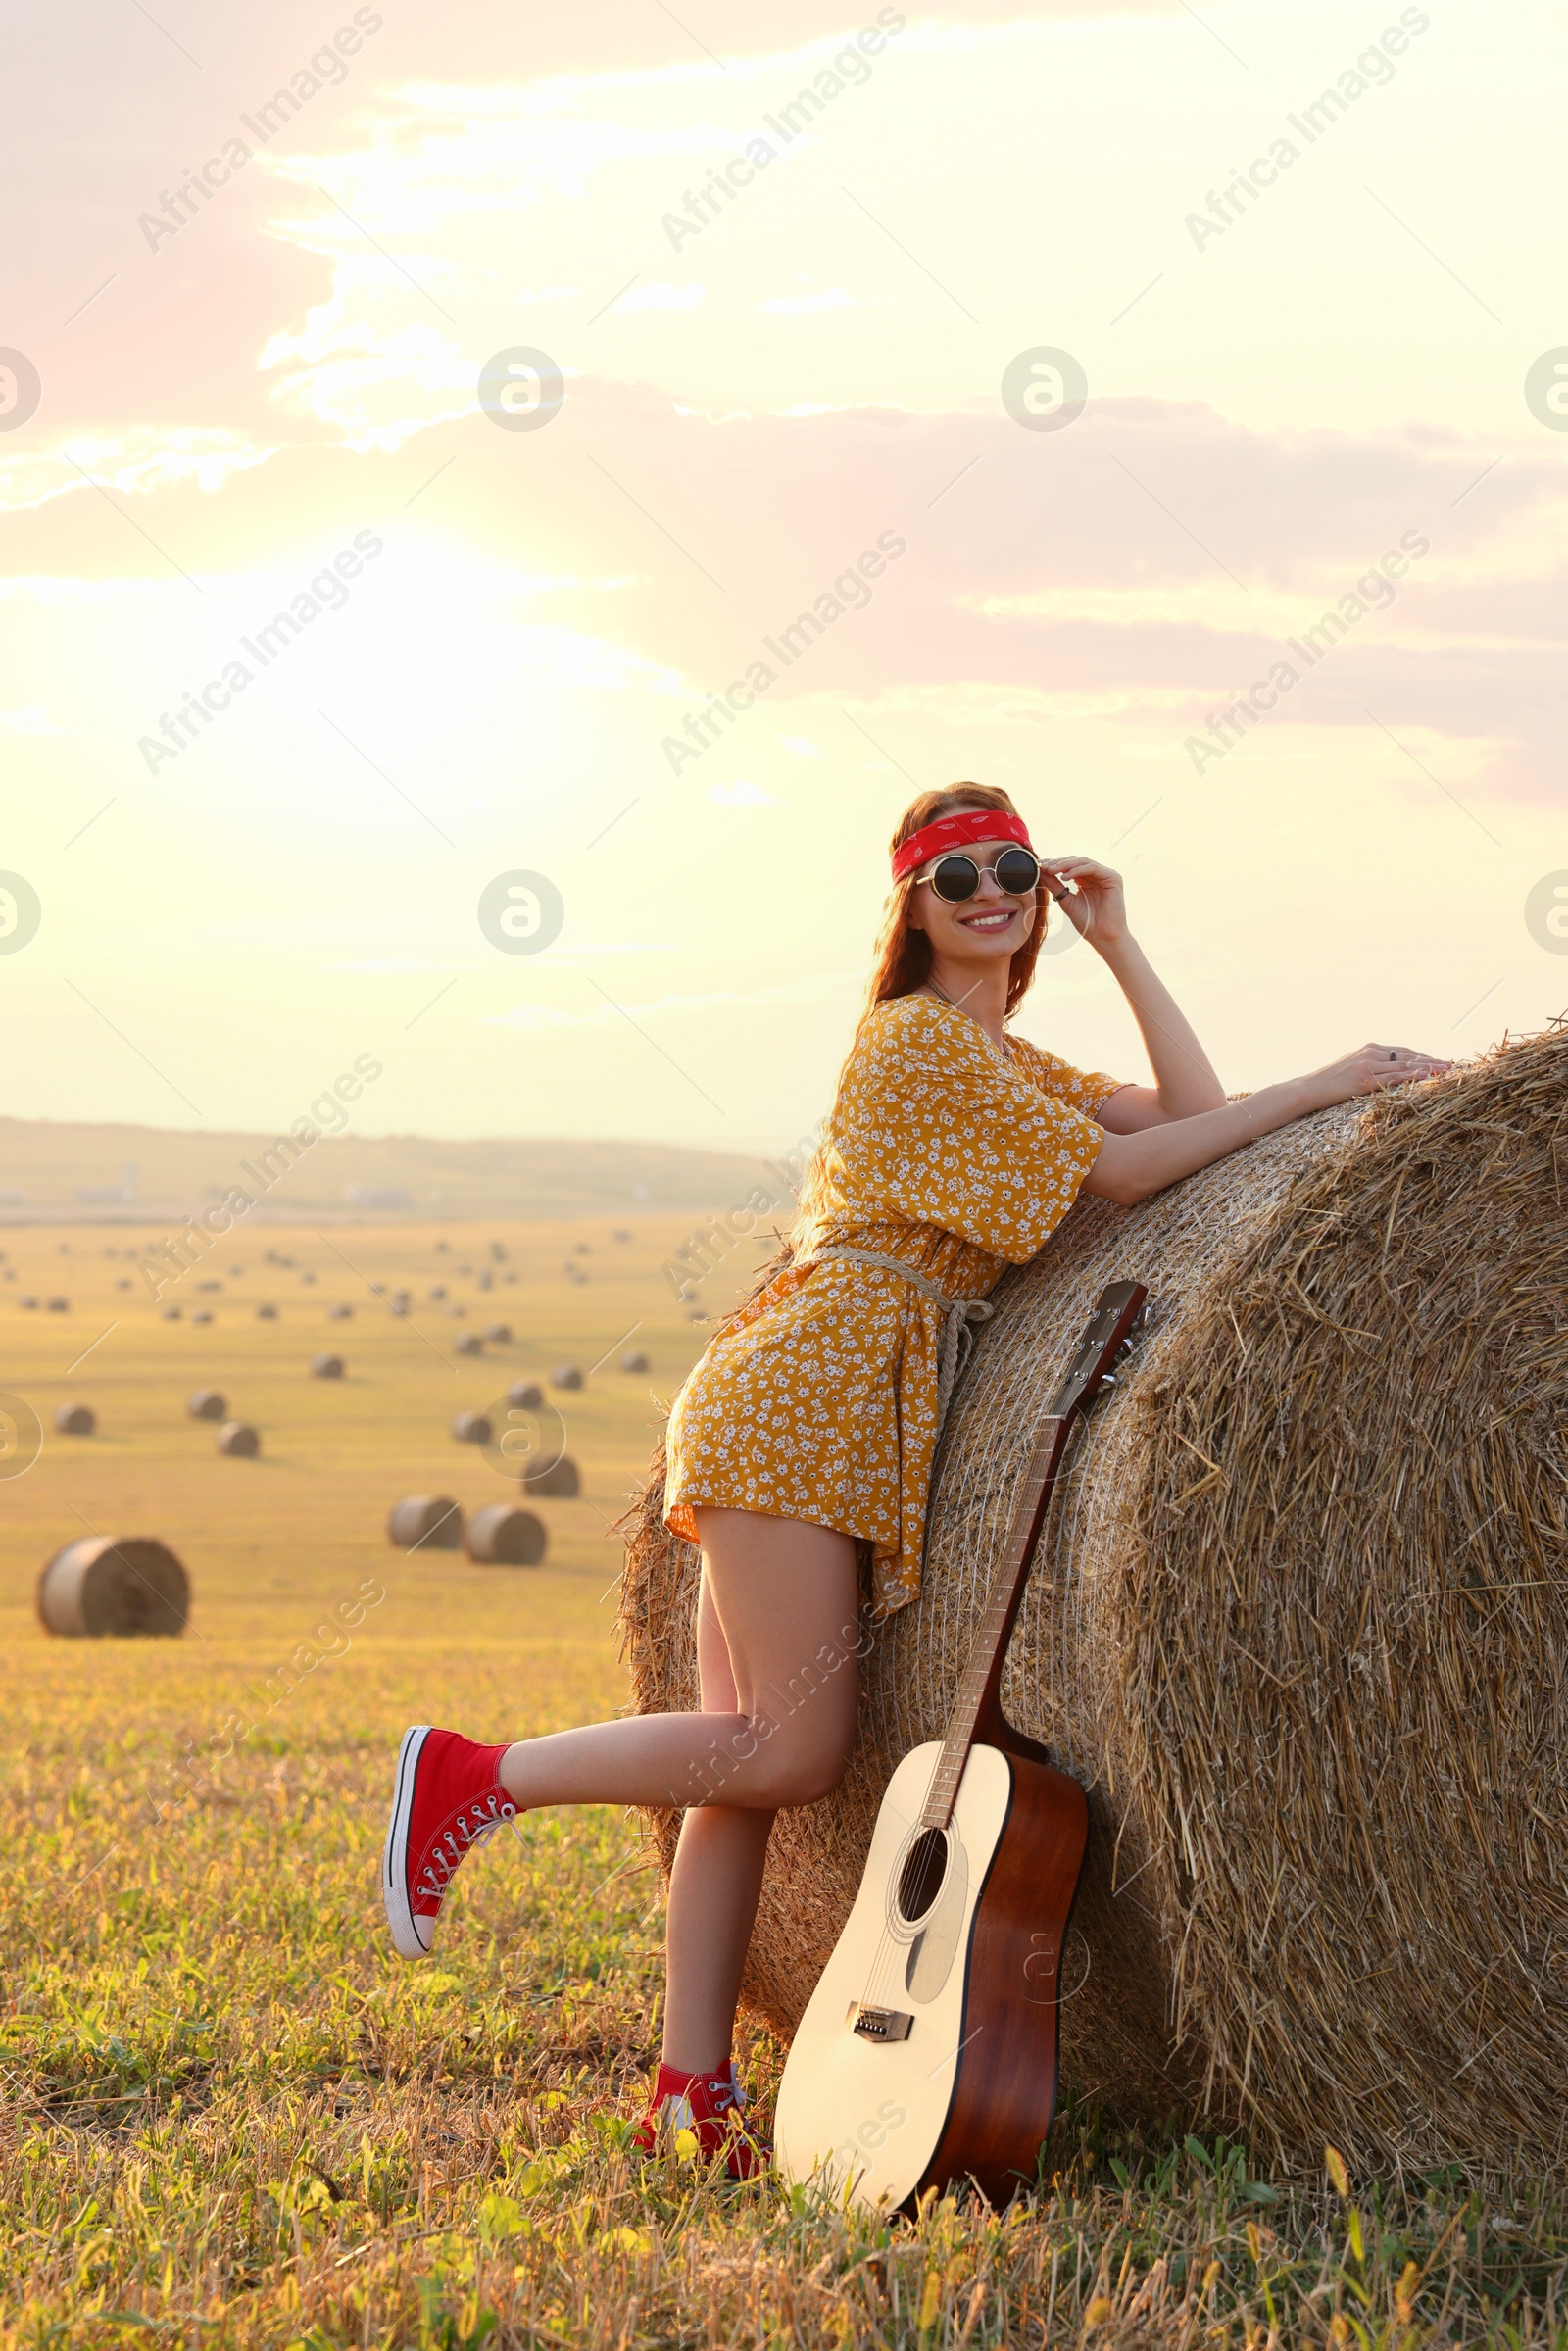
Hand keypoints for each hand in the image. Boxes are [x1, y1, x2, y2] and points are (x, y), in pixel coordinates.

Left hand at [1038, 855, 1126, 952]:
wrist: (1103, 937)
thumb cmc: (1087, 922)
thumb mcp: (1066, 900)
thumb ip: (1055, 885)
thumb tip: (1041, 871)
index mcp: (1086, 881)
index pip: (1069, 867)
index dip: (1054, 865)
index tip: (1038, 866)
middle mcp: (1096, 876)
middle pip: (1075, 861)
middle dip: (1057, 863)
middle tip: (1043, 866)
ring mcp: (1106, 875)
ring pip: (1083, 862)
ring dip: (1065, 865)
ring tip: (1051, 871)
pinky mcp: (1113, 878)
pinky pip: (1092, 868)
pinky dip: (1077, 870)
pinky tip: (1064, 877)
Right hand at [1307, 1041, 1453, 1106]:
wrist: (1308, 1089)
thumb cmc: (1328, 1082)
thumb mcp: (1351, 1067)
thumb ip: (1370, 1065)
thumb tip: (1385, 1072)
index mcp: (1370, 1048)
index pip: (1403, 1051)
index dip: (1423, 1056)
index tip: (1438, 1061)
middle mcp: (1371, 1053)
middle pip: (1409, 1056)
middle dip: (1431, 1061)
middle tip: (1450, 1065)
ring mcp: (1368, 1065)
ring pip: (1405, 1065)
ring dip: (1428, 1068)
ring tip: (1445, 1071)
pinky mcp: (1364, 1079)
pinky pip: (1393, 1077)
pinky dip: (1411, 1076)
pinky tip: (1425, 1076)